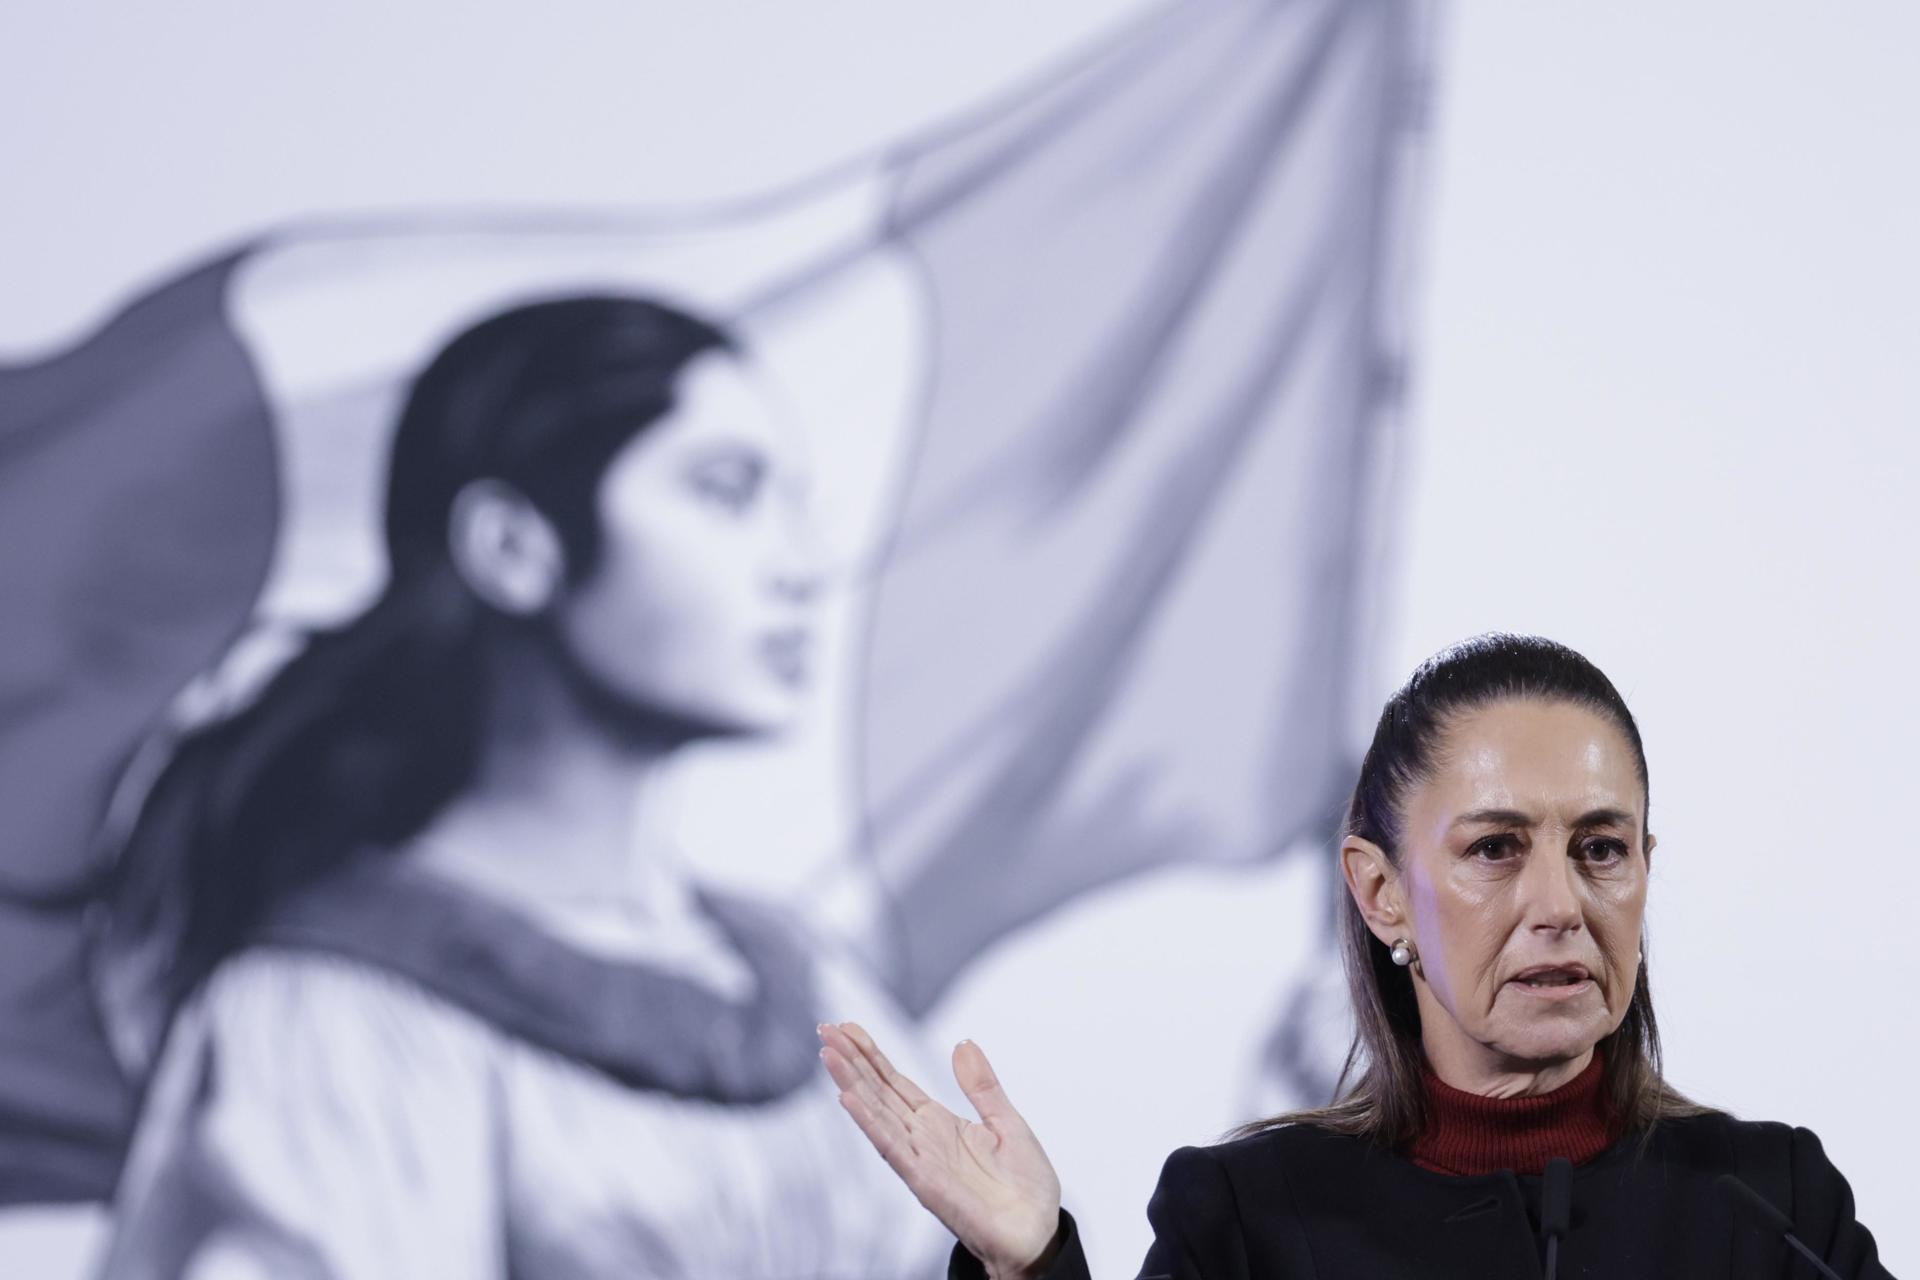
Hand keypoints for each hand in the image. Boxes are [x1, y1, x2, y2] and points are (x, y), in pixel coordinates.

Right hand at [819, 1021, 1063, 1278]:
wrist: (1036, 1234)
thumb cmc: (1024, 1187)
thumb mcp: (1006, 1123)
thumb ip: (982, 1086)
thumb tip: (963, 1043)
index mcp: (939, 1124)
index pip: (895, 1083)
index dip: (871, 1056)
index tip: (848, 1028)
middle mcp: (922, 1139)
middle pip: (878, 1092)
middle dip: (851, 1061)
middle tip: (824, 1028)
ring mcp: (920, 1159)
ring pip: (877, 1114)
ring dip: (851, 1083)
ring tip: (828, 1053)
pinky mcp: (925, 1182)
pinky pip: (893, 1148)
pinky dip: (870, 1123)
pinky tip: (848, 1098)